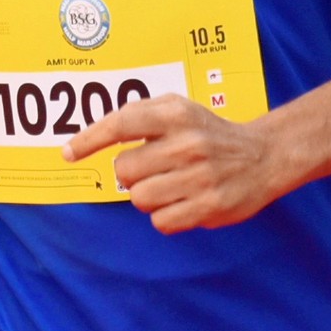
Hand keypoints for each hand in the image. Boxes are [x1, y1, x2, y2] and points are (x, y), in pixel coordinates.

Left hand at [66, 94, 295, 233]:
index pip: (121, 123)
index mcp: (176, 115)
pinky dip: (165, 216)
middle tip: (154, 168)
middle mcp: (187, 143)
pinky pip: (161, 221)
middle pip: (125, 169)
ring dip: (147, 196)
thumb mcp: (179, 109)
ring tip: (170, 185)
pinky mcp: (209, 206)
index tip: (68, 153)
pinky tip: (183, 201)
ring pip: (140, 198)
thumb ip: (140, 115)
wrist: (263, 156)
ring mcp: (200, 177)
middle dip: (132, 173)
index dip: (90, 139)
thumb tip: (92, 138)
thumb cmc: (208, 133)